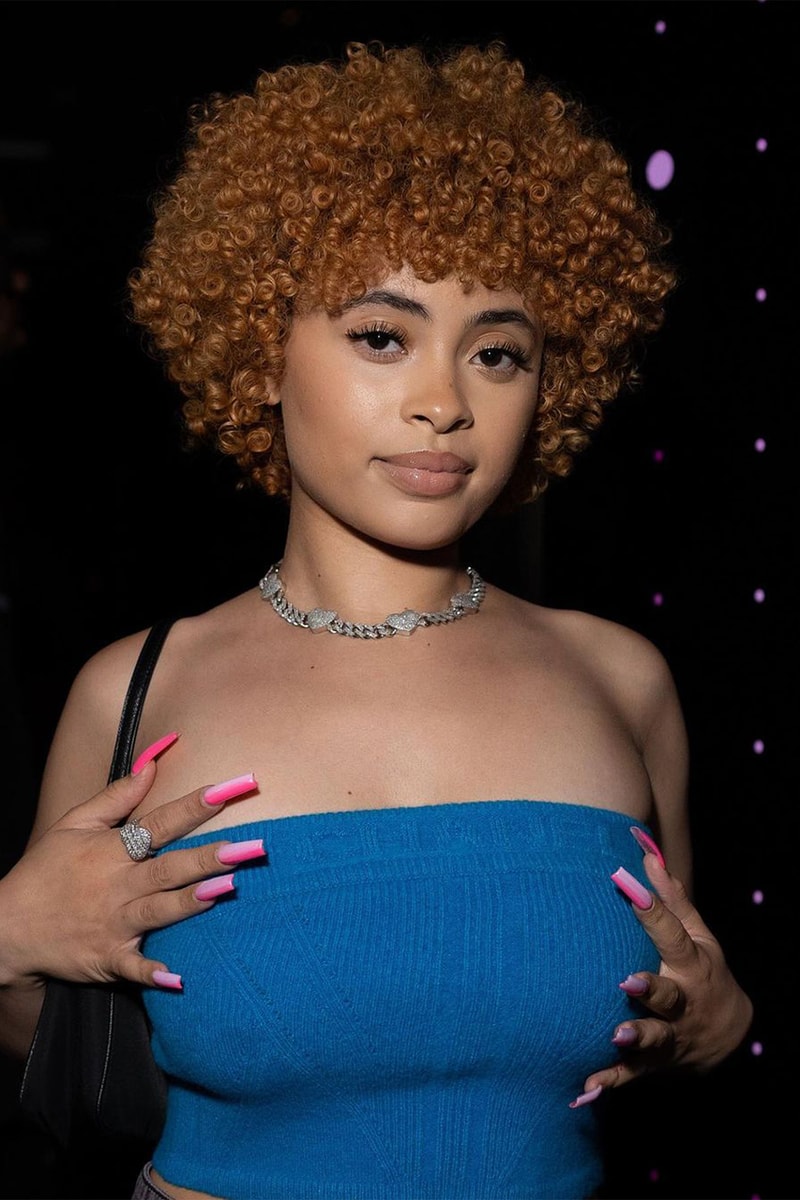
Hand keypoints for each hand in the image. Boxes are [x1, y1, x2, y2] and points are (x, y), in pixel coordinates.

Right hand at [0, 739, 258, 993]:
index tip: (229, 789)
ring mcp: (113, 924)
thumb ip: (117, 795)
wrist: (9, 927)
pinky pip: (134, 969)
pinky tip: (181, 978)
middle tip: (251, 847)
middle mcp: (116, 885)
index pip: (160, 822)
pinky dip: (154, 974)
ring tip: (228, 889)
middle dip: (208, 857)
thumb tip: (155, 761)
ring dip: (192, 902)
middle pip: (168, 868)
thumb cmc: (45, 870)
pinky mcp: (108, 959)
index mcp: (111, 849)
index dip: (194, 805)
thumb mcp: (74, 824)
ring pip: (159, 911)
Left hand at [580, 851, 752, 1096]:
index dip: (652, 910)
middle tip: (627, 981)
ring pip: (652, 1040)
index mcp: (693, 966)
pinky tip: (584, 1088)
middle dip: (650, 990)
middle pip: (667, 997)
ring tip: (614, 1036)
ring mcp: (670, 1037)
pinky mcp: (653, 1065)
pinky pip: (629, 1076)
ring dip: (635, 1039)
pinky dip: (609, 1083)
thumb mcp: (700, 938)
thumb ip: (672, 900)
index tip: (628, 887)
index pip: (673, 935)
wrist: (729, 1038)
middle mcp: (682, 1004)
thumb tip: (647, 853)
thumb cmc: (704, 972)